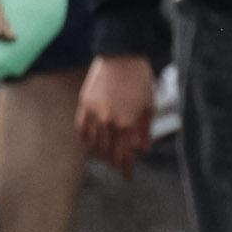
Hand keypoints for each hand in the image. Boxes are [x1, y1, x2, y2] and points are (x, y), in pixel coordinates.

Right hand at [76, 56, 153, 175]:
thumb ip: (145, 128)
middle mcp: (109, 121)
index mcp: (128, 122)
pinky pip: (81, 130)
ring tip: (106, 160)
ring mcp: (94, 114)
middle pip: (109, 151)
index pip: (125, 152)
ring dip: (100, 155)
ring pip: (93, 143)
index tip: (127, 175)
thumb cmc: (140, 79)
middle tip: (118, 169)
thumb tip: (143, 149)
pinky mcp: (84, 106)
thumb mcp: (150, 104)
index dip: (126, 166)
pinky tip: (90, 146)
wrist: (122, 56)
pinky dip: (85, 141)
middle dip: (114, 162)